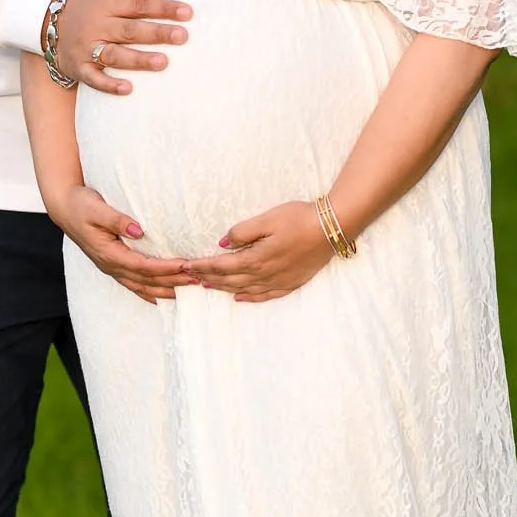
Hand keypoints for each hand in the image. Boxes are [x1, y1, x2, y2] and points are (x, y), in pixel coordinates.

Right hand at [52, 0, 191, 92]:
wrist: (48, 21)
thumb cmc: (88, 0)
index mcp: (106, 2)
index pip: (138, 4)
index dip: (162, 7)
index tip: (187, 12)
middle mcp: (97, 25)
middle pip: (130, 30)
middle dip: (156, 33)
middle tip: (183, 36)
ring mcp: (87, 48)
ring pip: (115, 55)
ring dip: (139, 60)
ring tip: (163, 62)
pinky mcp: (80, 67)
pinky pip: (94, 78)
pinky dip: (109, 84)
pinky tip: (128, 89)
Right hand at [52, 183, 192, 303]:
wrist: (65, 209)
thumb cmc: (81, 205)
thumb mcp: (95, 208)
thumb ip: (116, 219)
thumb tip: (139, 230)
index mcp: (108, 253)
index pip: (142, 265)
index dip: (164, 268)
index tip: (185, 265)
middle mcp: (110, 265)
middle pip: (146, 280)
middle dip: (172, 281)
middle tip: (198, 279)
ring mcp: (112, 268)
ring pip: (142, 287)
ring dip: (166, 289)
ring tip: (190, 289)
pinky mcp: (114, 266)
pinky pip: (135, 285)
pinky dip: (152, 292)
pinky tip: (167, 295)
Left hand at [183, 202, 331, 303]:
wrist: (331, 229)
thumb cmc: (298, 219)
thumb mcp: (267, 219)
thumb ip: (242, 232)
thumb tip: (222, 243)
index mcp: (255, 259)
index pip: (221, 266)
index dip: (202, 266)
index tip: (186, 265)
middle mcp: (264, 275)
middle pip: (229, 280)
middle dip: (208, 278)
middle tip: (190, 277)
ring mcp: (278, 281)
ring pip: (244, 290)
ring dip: (224, 289)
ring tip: (208, 286)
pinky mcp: (290, 283)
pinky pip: (264, 296)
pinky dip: (249, 298)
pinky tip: (240, 298)